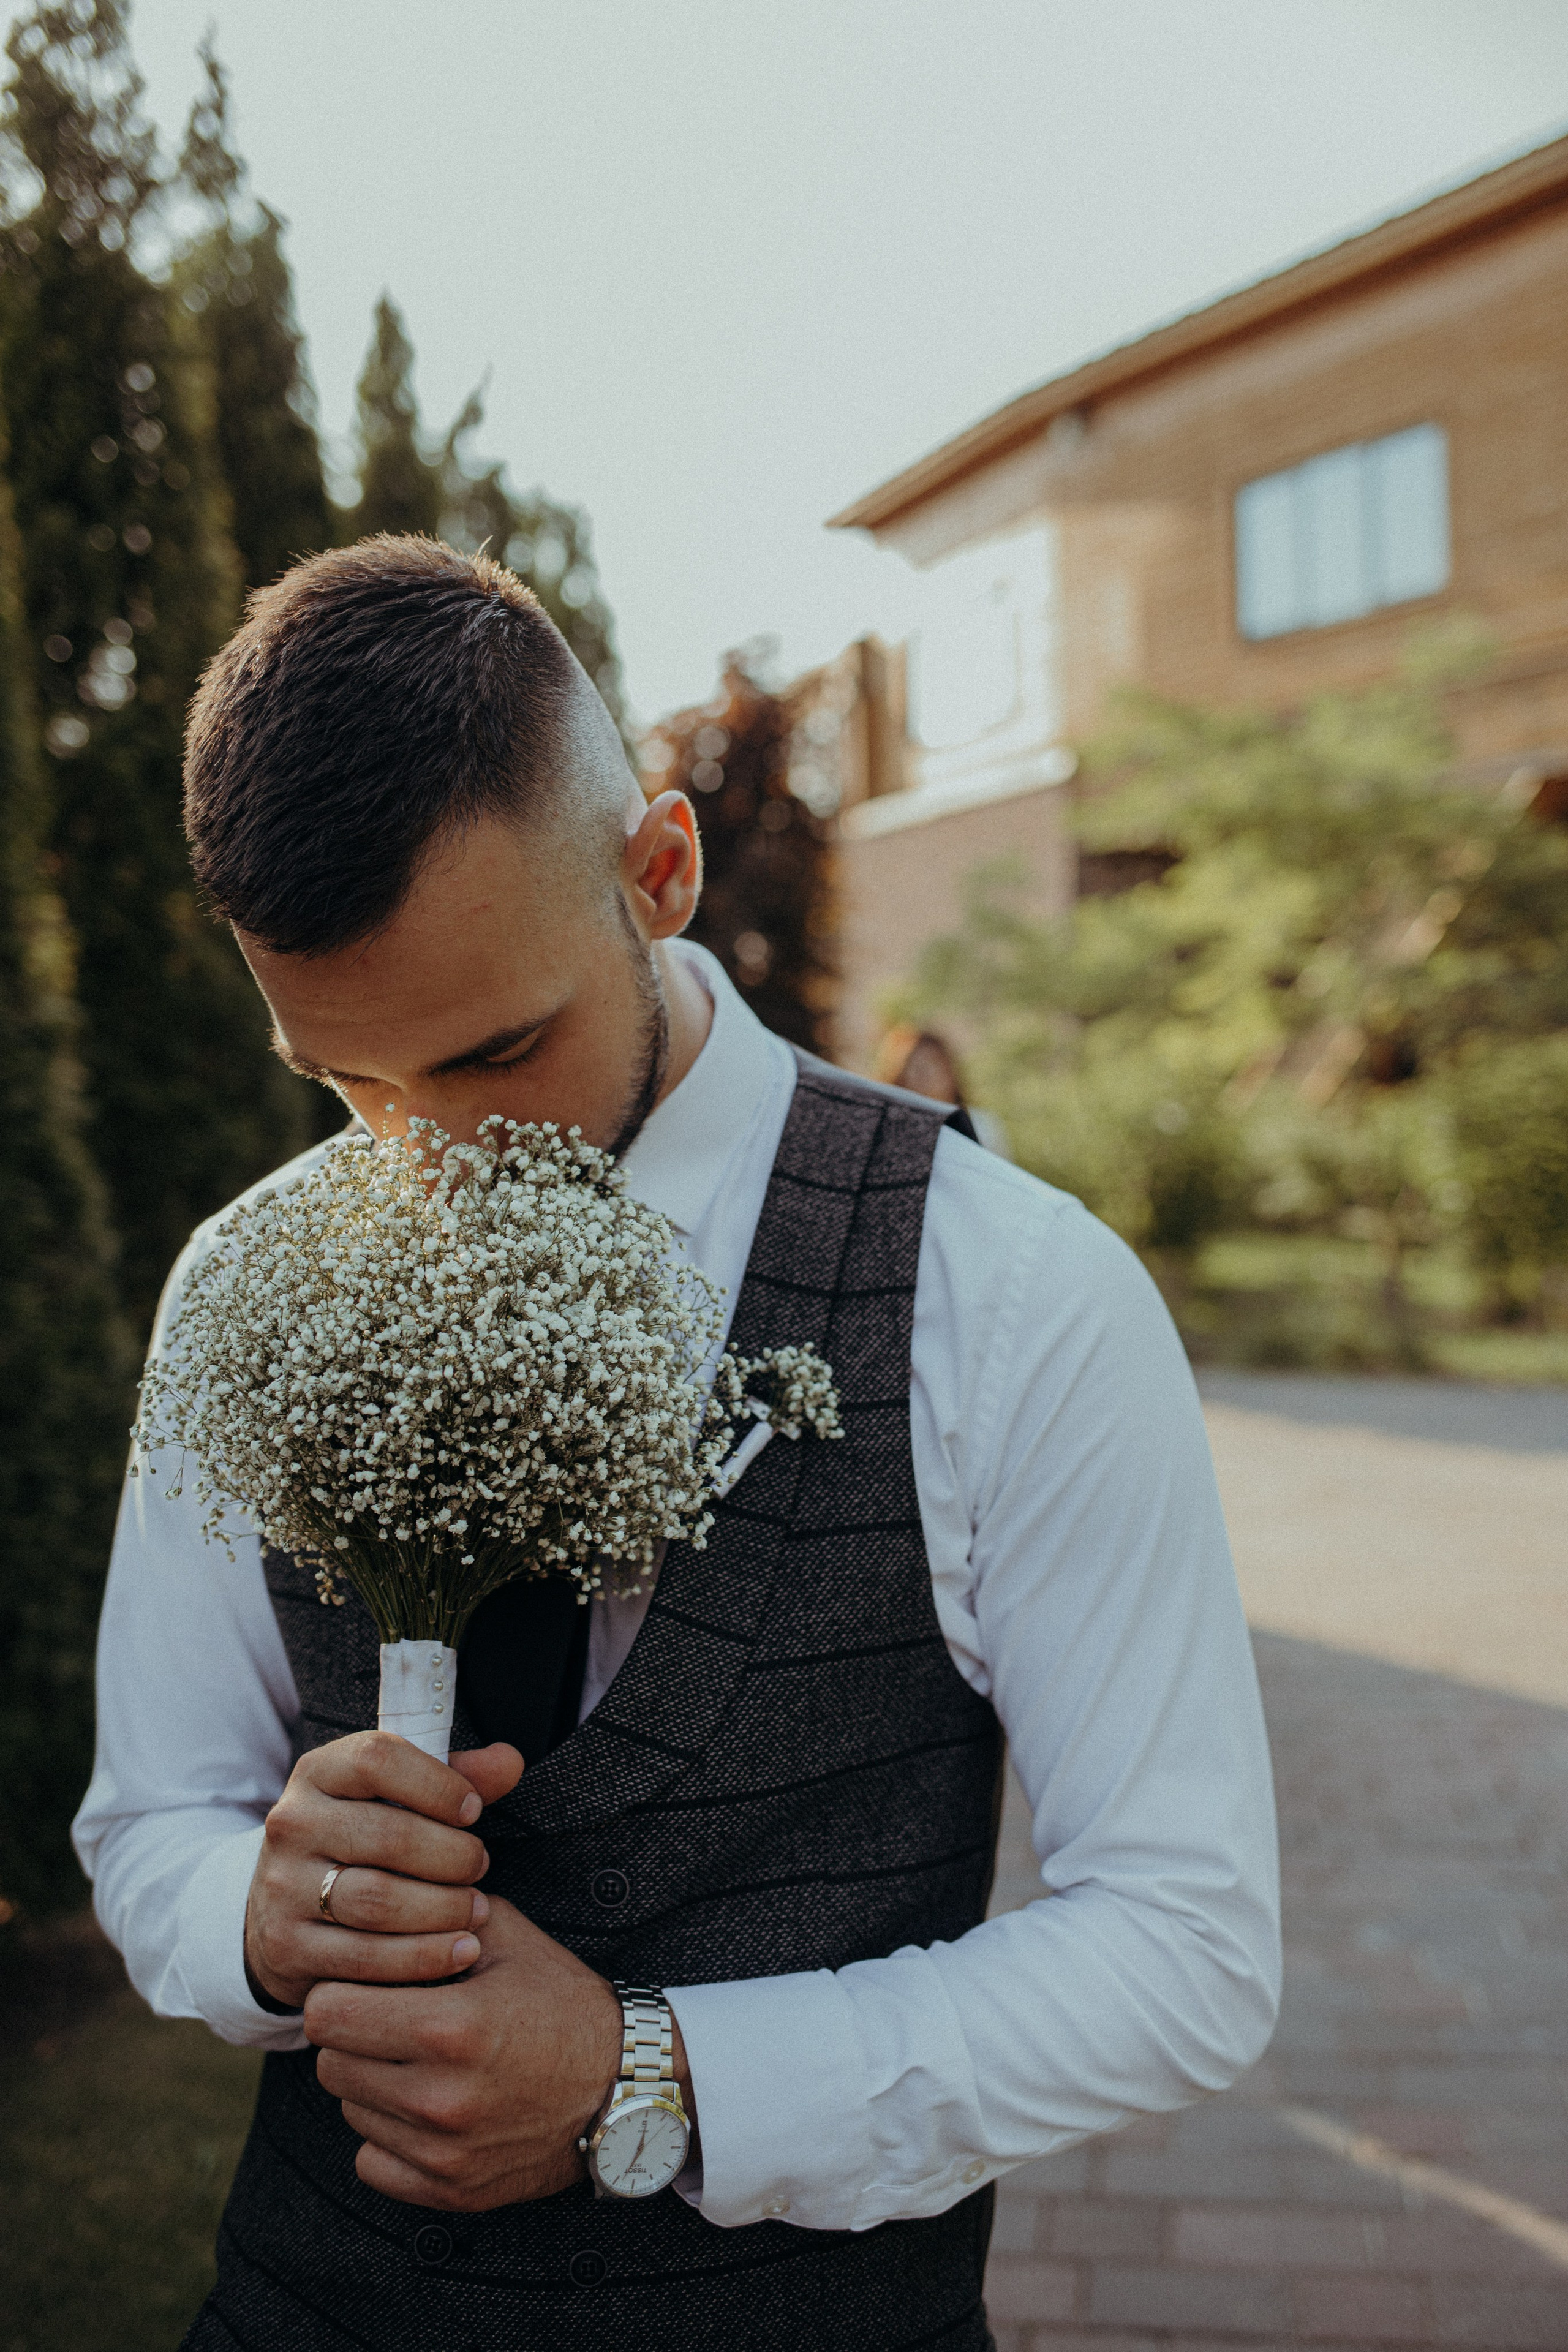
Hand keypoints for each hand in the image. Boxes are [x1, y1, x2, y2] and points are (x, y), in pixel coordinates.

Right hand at [244, 1732, 522, 2009]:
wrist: (283, 1903)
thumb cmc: (360, 1838)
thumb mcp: (395, 1796)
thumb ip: (454, 1775)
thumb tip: (510, 1761)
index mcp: (319, 1772)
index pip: (378, 1759)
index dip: (437, 1784)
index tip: (473, 1810)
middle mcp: (293, 1824)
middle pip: (388, 1837)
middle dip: (452, 1855)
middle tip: (481, 1866)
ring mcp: (284, 1887)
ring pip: (379, 1901)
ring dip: (443, 1909)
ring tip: (476, 1910)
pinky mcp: (288, 1945)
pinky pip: (366, 1957)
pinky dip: (423, 1957)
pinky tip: (459, 1951)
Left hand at [306, 1896, 694, 2208]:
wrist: (625, 2086)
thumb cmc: (564, 2003)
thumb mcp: (511, 1939)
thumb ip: (441, 1914)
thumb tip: (382, 1902)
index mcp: (449, 2028)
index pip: (327, 2013)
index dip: (339, 1989)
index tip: (366, 1982)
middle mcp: (439, 2098)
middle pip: (330, 2064)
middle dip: (353, 2035)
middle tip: (389, 2017)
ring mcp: (443, 2154)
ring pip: (350, 2111)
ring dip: (371, 2083)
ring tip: (417, 2058)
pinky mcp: (450, 2191)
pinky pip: (372, 2162)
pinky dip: (388, 2135)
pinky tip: (424, 2107)